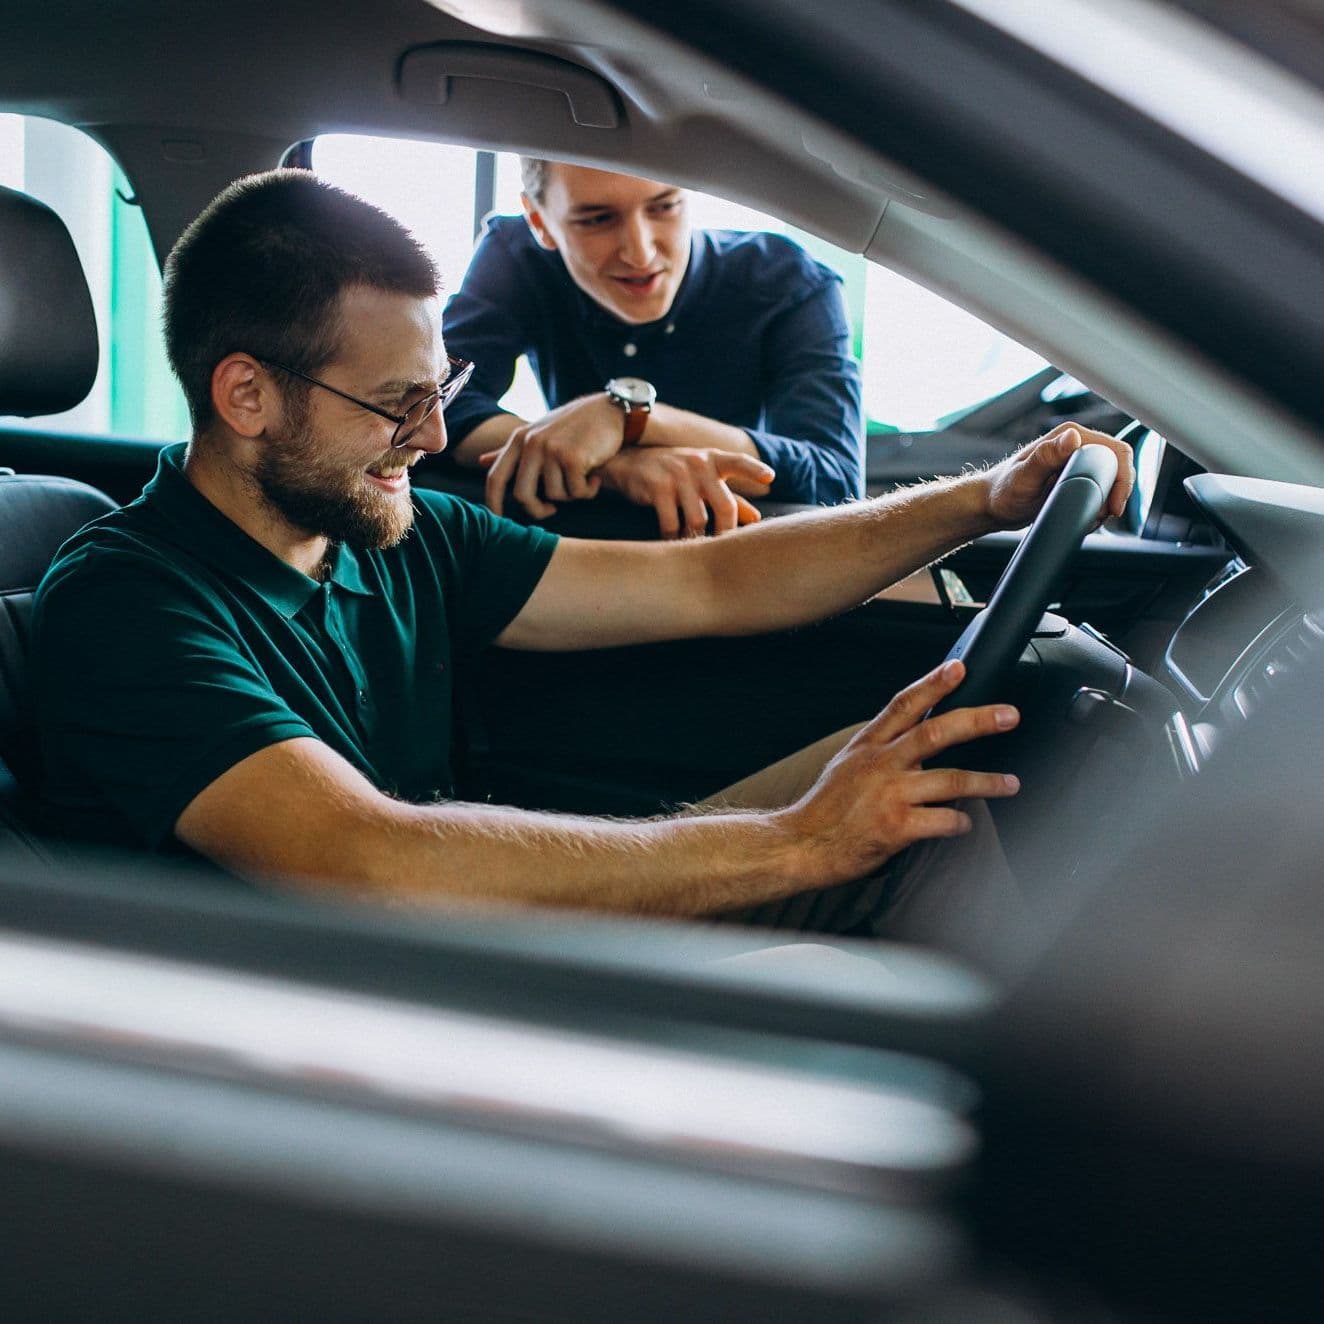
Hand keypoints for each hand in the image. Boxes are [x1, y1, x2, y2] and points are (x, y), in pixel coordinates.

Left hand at [479, 393, 626, 518]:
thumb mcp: (539, 432)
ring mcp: (551, 450)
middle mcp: (531, 444)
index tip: (498, 520)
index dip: (493, 503)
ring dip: (571, 494)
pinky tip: (596, 477)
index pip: (495, 477)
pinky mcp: (573, 458)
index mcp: (519, 439)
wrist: (611, 410)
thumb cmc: (575, 424)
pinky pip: (576, 492)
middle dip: (538, 510)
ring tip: (583, 477)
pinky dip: (588, 491)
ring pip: (555, 496)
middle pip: (522, 495)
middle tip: (552, 511)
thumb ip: (513, 450)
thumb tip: (480, 460)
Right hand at [599, 446, 774, 537]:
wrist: (627, 462)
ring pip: (698, 520)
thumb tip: (756, 518)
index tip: (770, 478)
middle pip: (724, 506)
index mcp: (712, 460)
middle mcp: (698, 464)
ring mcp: (677, 475)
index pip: (738, 462)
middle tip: (724, 551)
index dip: (754, 471)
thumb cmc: (673, 473)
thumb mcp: (701, 479)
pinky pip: (671, 523)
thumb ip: (729, 496)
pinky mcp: (657, 487)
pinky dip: (672, 538)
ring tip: (693, 547)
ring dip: (696, 539)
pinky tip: (671, 543)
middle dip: (726, 534)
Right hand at [778, 660, 1021, 887]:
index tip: (959, 668)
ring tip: (1010, 784)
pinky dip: (960, 822)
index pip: (904, 705)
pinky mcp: (897, 828)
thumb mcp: (846, 764)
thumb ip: (881, 749)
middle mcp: (881, 765)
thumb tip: (915, 737)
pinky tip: (965, 823)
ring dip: (987, 782)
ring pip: (951, 780)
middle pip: (936, 733)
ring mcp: (890, 795)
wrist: (801, 845)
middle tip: (1009, 715)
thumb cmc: (825, 809)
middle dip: (978, 721)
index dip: (933, 684)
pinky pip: (943, 821)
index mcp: (869, 745)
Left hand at [984, 422, 1135, 529]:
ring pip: (1111, 479)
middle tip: (1101, 516)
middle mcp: (1075, 444)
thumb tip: (1072, 438)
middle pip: (1118, 466)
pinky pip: (1100, 488)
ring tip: (1090, 518)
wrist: (991, 506)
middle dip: (1116, 493)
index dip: (1122, 479)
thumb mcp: (1024, 477)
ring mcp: (1076, 461)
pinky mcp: (1075, 476)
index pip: (1114, 451)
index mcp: (1068, 437)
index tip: (1113, 506)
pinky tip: (1085, 517)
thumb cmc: (1002, 491)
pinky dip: (1099, 505)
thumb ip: (1047, 457)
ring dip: (1108, 501)